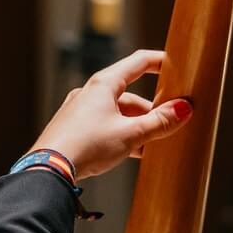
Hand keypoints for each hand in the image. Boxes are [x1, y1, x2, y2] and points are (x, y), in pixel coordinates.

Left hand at [29, 48, 194, 180]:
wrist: (48, 170)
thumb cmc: (87, 145)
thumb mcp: (131, 134)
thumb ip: (159, 122)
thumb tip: (184, 109)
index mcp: (103, 84)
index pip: (139, 62)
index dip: (161, 62)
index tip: (178, 66)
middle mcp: (89, 92)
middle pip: (129, 94)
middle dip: (151, 111)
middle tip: (170, 124)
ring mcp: (79, 110)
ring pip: (117, 113)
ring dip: (136, 126)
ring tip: (152, 145)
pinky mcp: (73, 129)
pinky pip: (104, 126)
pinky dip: (120, 135)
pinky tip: (131, 153)